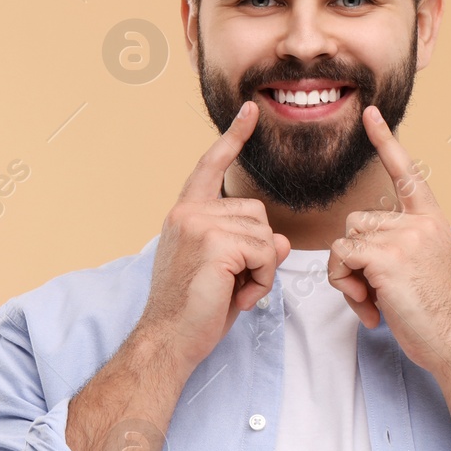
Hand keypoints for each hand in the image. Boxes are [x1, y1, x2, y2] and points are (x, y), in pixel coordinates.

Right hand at [139, 100, 291, 369]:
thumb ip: (250, 247)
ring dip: (262, 270)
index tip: (251, 111)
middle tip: (234, 283)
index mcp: (185, 215)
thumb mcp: (226, 272)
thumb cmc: (194, 311)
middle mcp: (189, 213)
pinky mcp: (215, 243)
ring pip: (266, 235)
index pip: (211, 167)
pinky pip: (266, 253)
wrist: (168, 340)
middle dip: (259, 251)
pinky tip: (237, 297)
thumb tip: (282, 240)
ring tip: (234, 291)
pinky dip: (262, 281)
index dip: (233, 138)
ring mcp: (200, 225)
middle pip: (257, 212)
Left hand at [327, 105, 450, 376]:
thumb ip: (399, 245)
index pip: (406, 173)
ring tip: (375, 301)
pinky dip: (345, 285)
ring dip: (347, 275)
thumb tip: (357, 250)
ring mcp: (404, 238)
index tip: (371, 114)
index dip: (386, 142)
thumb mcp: (425, 265)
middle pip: (356, 221)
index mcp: (431, 220)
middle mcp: (419, 222)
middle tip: (376, 292)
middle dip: (354, 259)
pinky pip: (341, 258)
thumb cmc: (437, 313)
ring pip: (344, 241)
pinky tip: (371, 308)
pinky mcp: (386, 258)